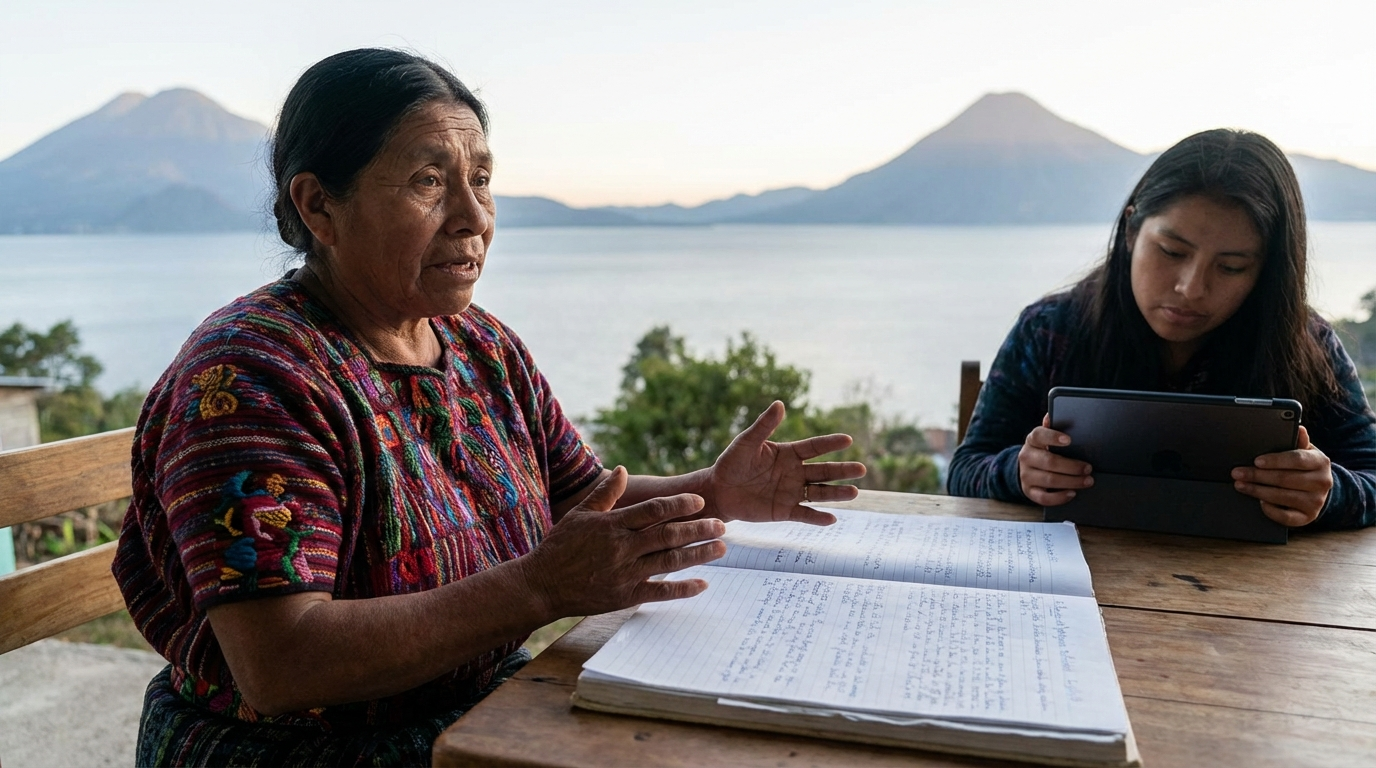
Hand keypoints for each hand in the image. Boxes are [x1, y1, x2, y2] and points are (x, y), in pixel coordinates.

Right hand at [521, 467, 725, 618]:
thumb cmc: (560, 547)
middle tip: (722, 525)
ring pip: (669, 562)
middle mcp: (622, 548)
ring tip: (721, 548)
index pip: (653, 510)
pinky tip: (703, 584)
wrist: (542, 585)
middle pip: (668, 535)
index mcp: (612, 525)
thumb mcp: (580, 515)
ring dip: (698, 555)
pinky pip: (660, 592)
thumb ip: (605, 494)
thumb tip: (624, 471)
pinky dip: (683, 589)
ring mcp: (624, 573)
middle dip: (698, 529)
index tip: (700, 502)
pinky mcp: (625, 597)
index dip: (679, 505)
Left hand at [703, 401, 865, 525]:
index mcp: (788, 454)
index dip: (830, 444)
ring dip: (836, 493)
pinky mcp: (784, 511)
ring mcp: (791, 493)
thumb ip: (764, 426)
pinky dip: (817, 517)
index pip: (814, 447)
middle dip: (842, 471)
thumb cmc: (732, 463)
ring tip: (854, 492)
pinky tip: (831, 518)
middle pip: (823, 471)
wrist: (719, 491)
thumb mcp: (746, 443)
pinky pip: (804, 514)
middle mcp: (795, 473)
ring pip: (819, 493)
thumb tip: (780, 403)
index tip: (848, 440)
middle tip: (862, 469)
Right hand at [1019, 414, 1092, 505]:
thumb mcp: (1045, 438)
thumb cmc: (1043, 450)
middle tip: (1088, 468)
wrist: (1026, 469)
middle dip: (1071, 466)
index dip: (1053, 437)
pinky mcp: (1029, 491)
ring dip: (1071, 481)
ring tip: (1087, 480)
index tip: (1069, 440)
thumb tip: (1052, 414)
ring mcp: (1026, 475)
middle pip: (1049, 462)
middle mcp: (1026, 457)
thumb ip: (1051, 427)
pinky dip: (1060, 497)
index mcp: (1032, 440)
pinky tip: (1072, 493)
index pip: (1039, 435)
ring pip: (1049, 480)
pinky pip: (1044, 498)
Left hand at [1231, 426, 1331, 526]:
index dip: (1275, 460)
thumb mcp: (1305, 451)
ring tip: (1241, 485)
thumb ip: (1299, 441)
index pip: (1296, 459)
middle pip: (1285, 479)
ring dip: (1258, 491)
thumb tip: (1298, 428)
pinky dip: (1271, 510)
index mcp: (1320, 462)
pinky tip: (1260, 502)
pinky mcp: (1308, 517)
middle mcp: (1322, 482)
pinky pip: (1286, 517)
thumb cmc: (1305, 466)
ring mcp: (1316, 502)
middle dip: (1257, 476)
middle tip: (1237, 473)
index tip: (1256, 461)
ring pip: (1283, 497)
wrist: (1319, 487)